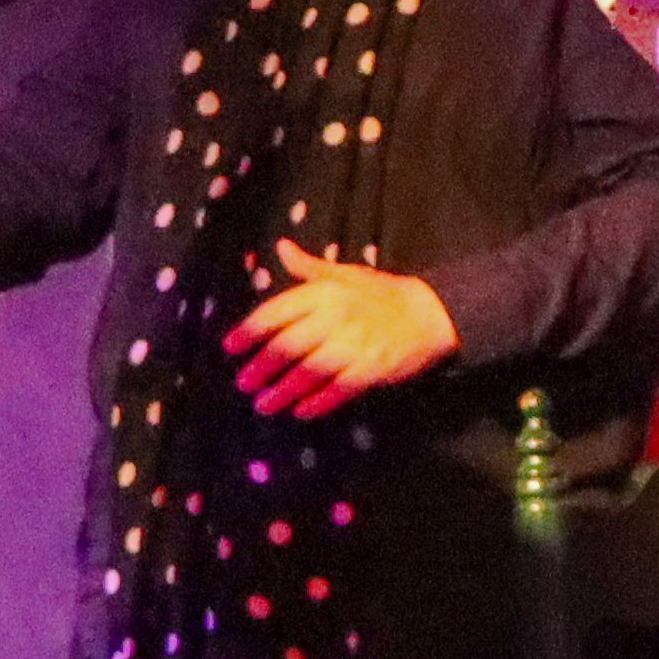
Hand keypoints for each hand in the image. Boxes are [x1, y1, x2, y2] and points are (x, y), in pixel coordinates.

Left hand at [228, 246, 455, 415]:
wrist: (429, 312)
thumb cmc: (380, 293)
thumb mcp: (344, 273)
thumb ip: (309, 267)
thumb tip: (280, 247)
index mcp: (325, 292)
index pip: (277, 312)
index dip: (250, 331)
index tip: (230, 347)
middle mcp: (336, 317)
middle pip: (288, 346)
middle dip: (262, 366)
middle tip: (243, 382)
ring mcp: (354, 345)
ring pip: (309, 372)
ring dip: (283, 390)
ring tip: (263, 404)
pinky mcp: (371, 369)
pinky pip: (338, 390)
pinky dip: (318, 402)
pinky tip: (301, 411)